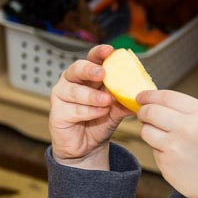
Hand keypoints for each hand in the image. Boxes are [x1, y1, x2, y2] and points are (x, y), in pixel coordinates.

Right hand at [49, 44, 133, 169]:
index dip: (99, 53)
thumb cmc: (99, 122)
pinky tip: (99, 113)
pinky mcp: (57, 112)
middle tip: (102, 73)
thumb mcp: (116, 110)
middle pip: (77, 68)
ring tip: (106, 101)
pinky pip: (73, 109)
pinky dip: (88, 111)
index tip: (111, 50)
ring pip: (75, 90)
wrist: (87, 147)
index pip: (92, 59)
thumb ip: (124, 101)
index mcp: (87, 76)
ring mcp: (62, 96)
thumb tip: (141, 96)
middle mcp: (72, 81)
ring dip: (92, 96)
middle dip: (90, 69)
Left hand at [136, 89, 197, 197]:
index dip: (149, 95)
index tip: (141, 96)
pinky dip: (159, 151)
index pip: (166, 96)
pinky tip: (175, 157)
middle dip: (143, 112)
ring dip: (149, 132)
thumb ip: (189, 111)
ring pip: (146, 131)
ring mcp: (175, 146)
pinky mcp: (166, 163)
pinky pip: (153, 150)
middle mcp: (187, 127)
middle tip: (143, 115)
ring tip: (165, 138)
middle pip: (151, 111)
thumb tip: (158, 102)